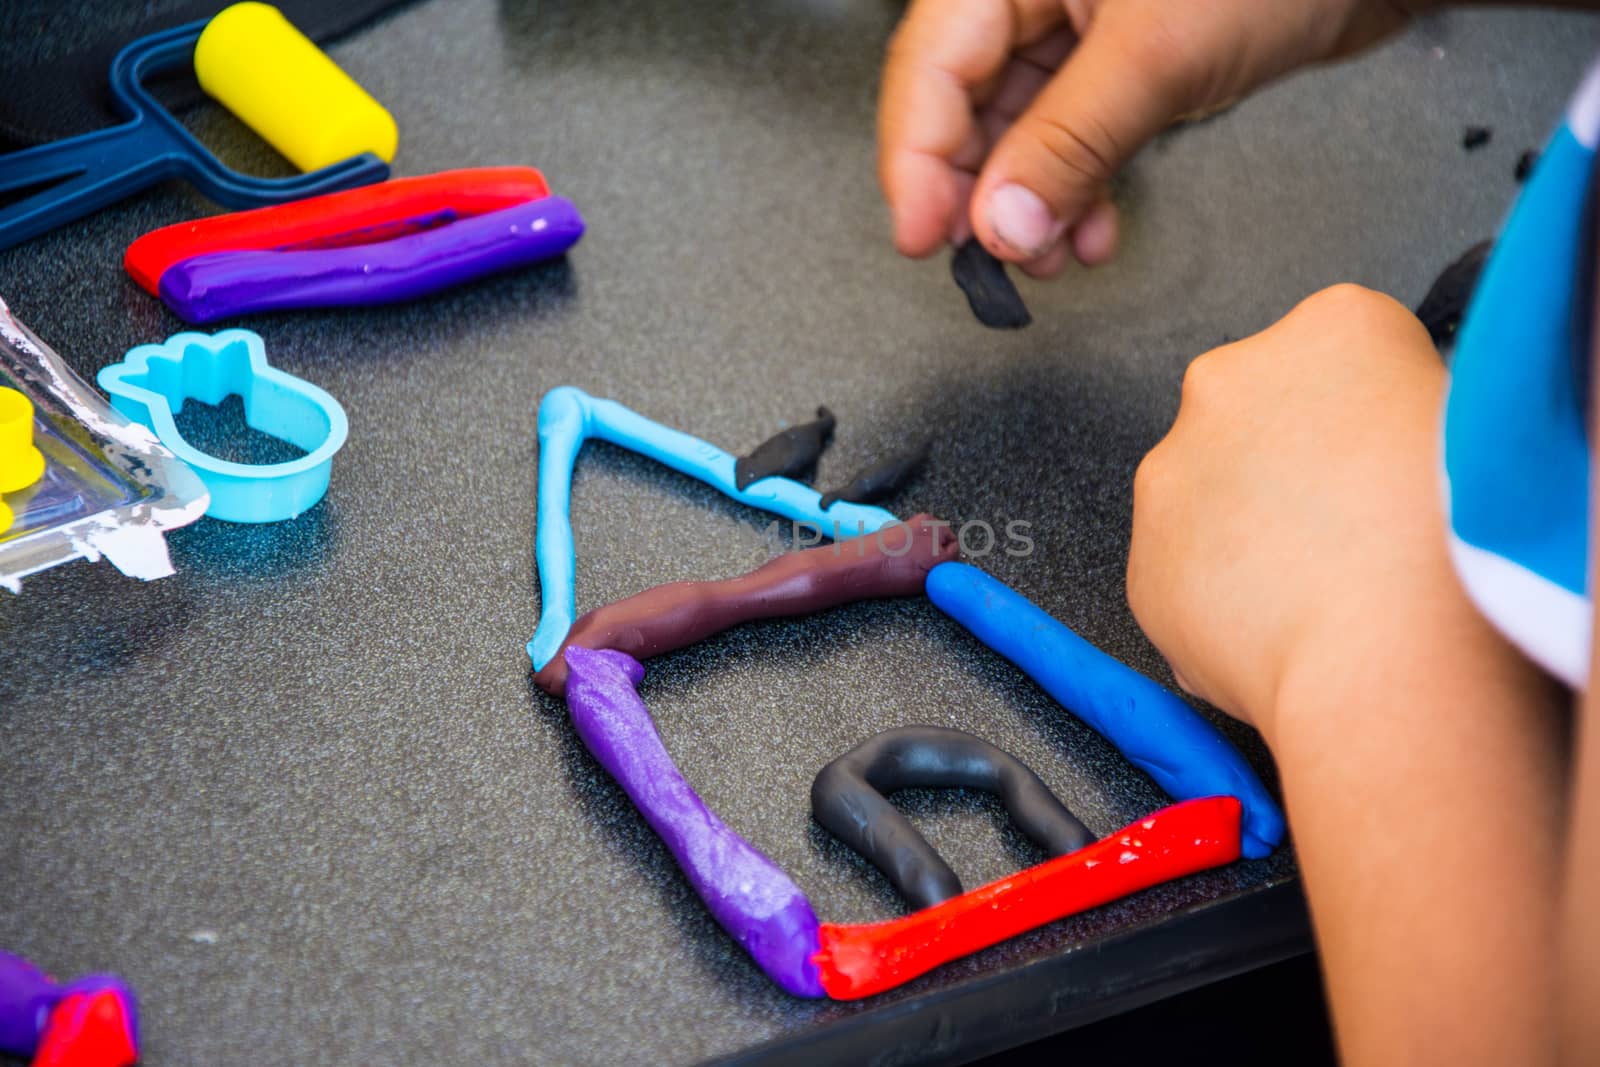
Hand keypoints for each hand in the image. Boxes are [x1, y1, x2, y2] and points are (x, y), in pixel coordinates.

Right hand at [878, 0, 1415, 274]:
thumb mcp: (1156, 56)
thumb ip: (1069, 144)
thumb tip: (1002, 222)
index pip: (928, 69)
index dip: (915, 162)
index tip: (925, 238)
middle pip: (961, 103)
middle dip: (978, 194)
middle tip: (993, 261)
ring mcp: (1074, 24)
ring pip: (1014, 128)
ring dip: (1030, 205)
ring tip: (1053, 257)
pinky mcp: (1117, 60)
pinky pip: (1067, 134)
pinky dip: (1074, 190)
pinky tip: (1093, 231)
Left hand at [1126, 285, 1460, 736]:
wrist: (1386, 657)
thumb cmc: (1463, 550)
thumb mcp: (1479, 437)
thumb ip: (1412, 415)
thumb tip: (1394, 444)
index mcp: (1333, 327)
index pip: (1345, 350)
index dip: (1372, 416)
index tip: (1389, 460)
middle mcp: (1232, 378)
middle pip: (1258, 413)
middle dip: (1290, 464)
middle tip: (1351, 528)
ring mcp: (1171, 467)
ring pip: (1209, 494)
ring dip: (1248, 532)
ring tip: (1318, 593)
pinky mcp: (1142, 554)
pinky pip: (1183, 573)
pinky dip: (1220, 601)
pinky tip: (1279, 630)